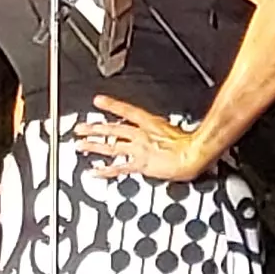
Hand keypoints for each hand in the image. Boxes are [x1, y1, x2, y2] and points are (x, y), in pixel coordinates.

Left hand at [75, 97, 220, 182]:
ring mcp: (139, 150)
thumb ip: (162, 129)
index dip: (111, 105)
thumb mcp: (175, 128)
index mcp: (150, 123)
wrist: (193, 154)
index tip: (98, 101)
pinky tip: (94, 171)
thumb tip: (159, 130)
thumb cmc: (190, 142)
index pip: (126, 111)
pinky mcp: (140, 165)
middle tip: (80, 128)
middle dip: (95, 129)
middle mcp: (141, 135)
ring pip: (111, 147)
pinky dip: (104, 171)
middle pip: (113, 130)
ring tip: (81, 145)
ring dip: (94, 146)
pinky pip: (119, 168)